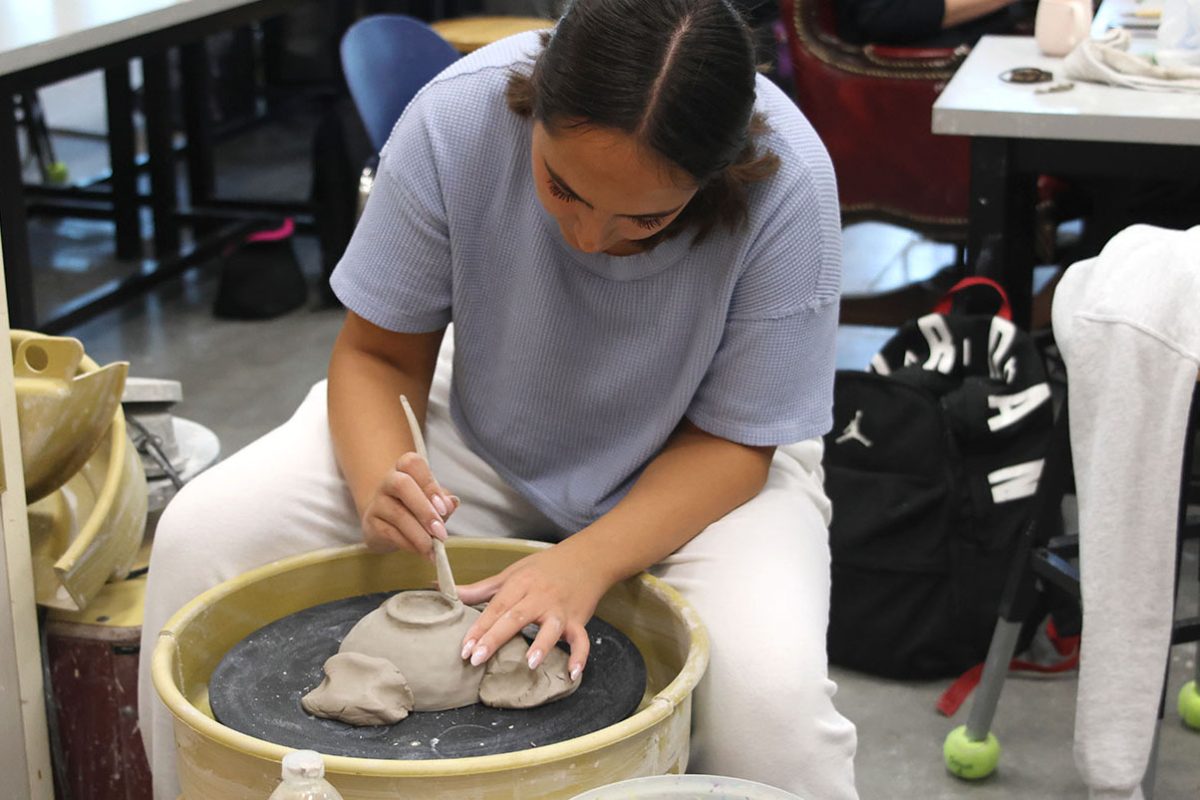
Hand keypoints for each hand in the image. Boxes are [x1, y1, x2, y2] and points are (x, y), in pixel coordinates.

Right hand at [360, 451, 458, 557]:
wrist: (387, 526)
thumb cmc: (416, 509)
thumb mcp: (434, 503)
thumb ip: (444, 502)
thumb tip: (451, 503)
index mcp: (405, 469)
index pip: (413, 464)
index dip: (430, 485)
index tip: (444, 508)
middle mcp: (388, 481)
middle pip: (401, 484)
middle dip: (424, 510)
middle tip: (440, 533)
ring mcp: (377, 502)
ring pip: (397, 514)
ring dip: (419, 534)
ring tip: (433, 548)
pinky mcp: (371, 523)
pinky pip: (390, 533)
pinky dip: (409, 544)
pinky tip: (421, 551)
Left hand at [456, 546, 609, 681]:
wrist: (587, 558)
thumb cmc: (544, 568)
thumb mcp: (512, 574)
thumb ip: (482, 589)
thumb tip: (450, 593)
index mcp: (521, 584)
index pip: (497, 607)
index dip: (479, 627)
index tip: (465, 647)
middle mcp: (540, 597)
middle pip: (516, 617)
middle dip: (496, 637)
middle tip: (477, 658)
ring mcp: (561, 610)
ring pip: (552, 627)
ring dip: (542, 644)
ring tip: (530, 663)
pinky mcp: (579, 620)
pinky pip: (582, 639)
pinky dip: (580, 656)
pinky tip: (572, 674)